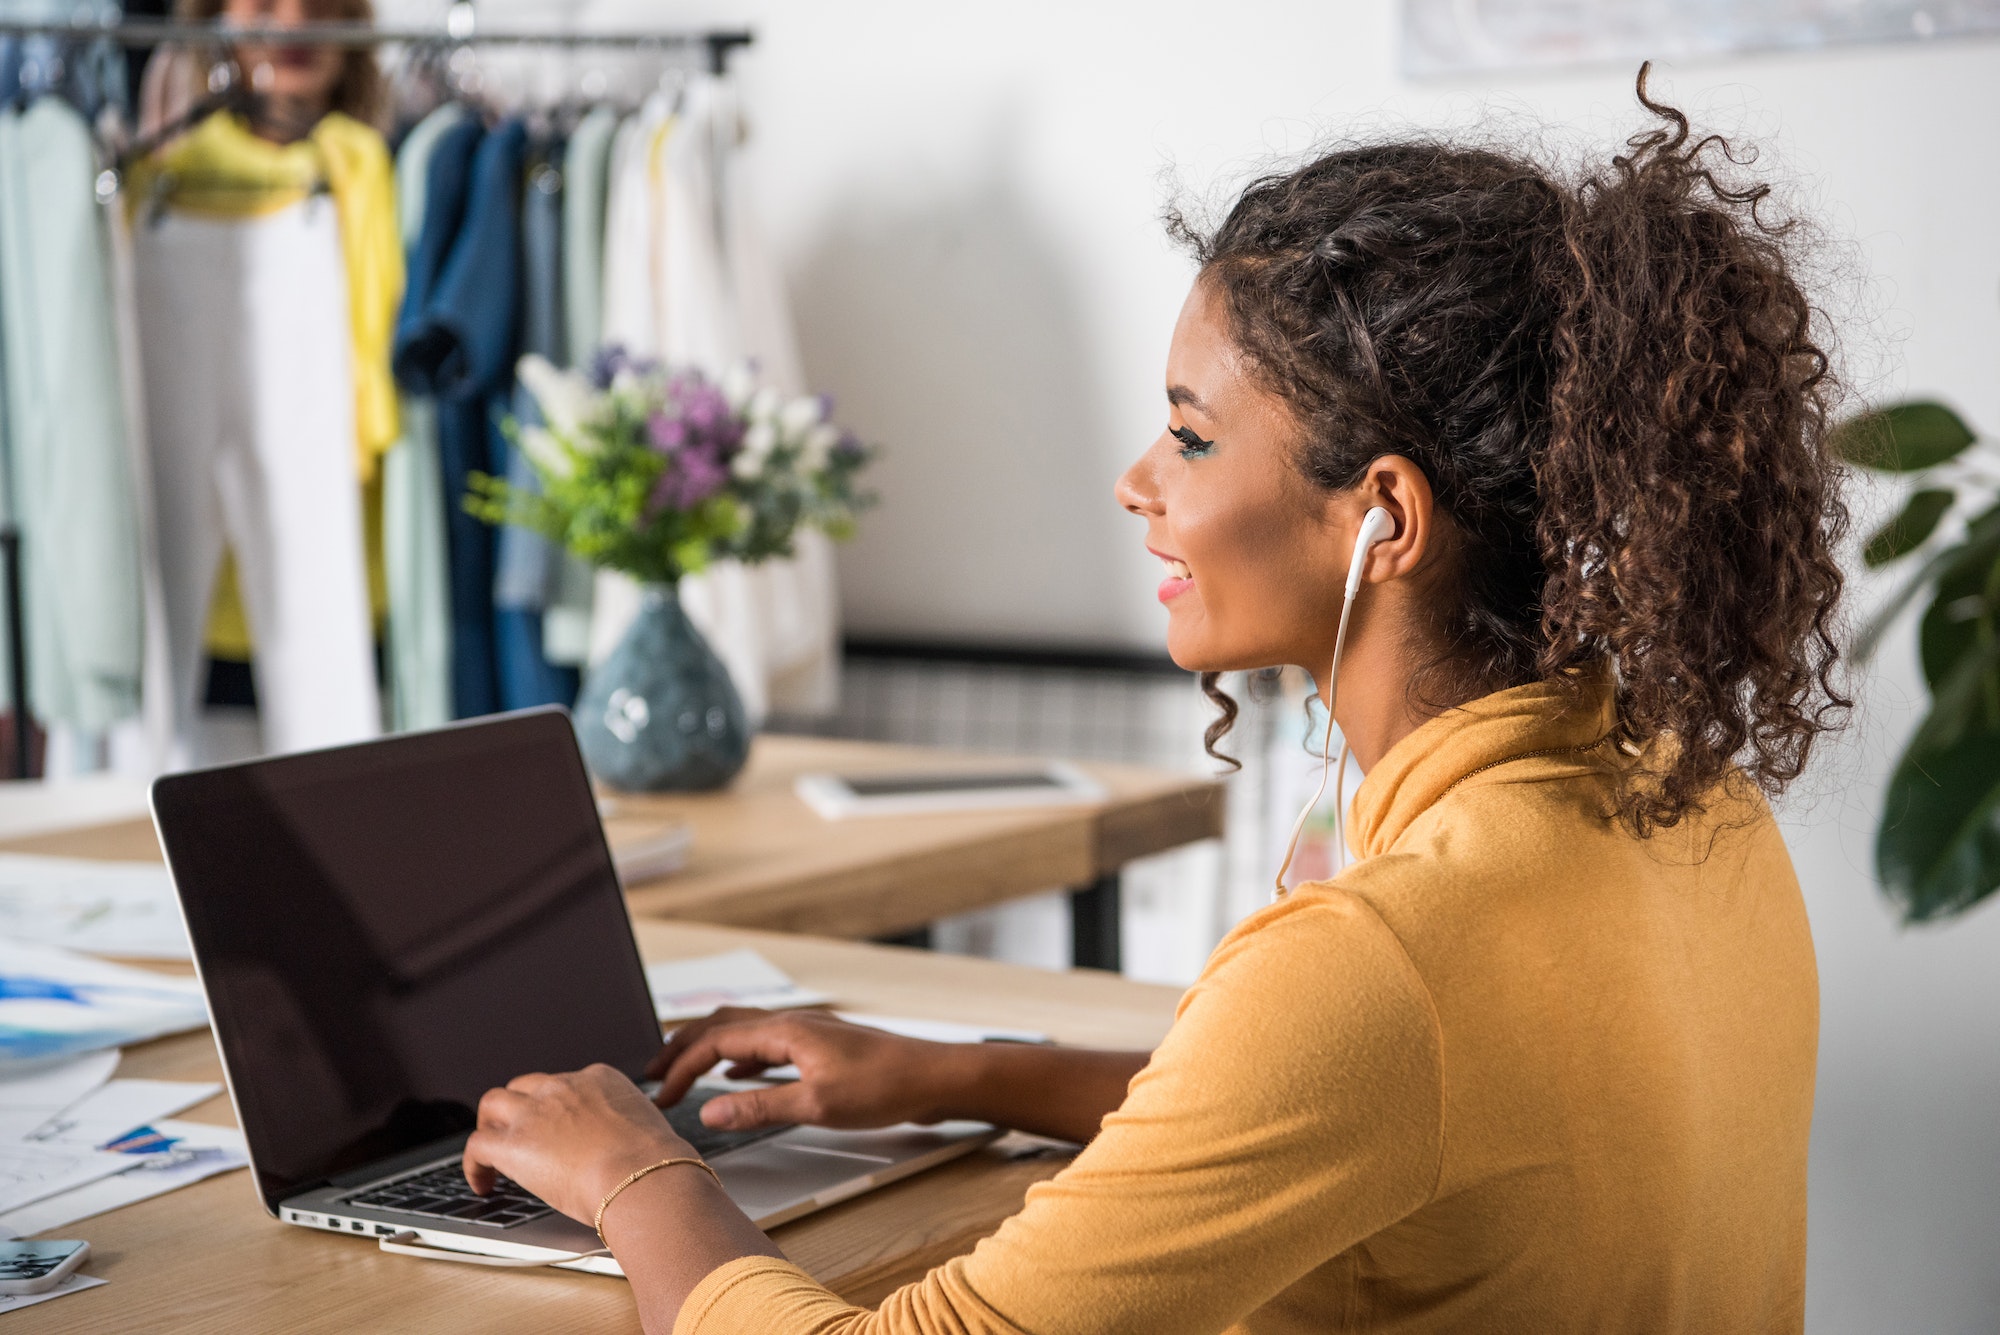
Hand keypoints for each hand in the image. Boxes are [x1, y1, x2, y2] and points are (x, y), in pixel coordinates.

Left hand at [462, 1064, 691, 1223]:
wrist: (642, 1176)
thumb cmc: (654, 1163)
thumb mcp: (647, 1128)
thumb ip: (627, 1129)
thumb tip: (627, 1148)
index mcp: (599, 1078)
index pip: (565, 1083)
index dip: (555, 1106)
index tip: (557, 1128)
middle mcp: (563, 1086)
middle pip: (525, 1086)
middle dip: (519, 1109)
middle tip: (520, 1135)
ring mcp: (535, 1112)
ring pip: (493, 1103)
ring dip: (490, 1125)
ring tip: (492, 1153)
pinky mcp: (513, 1144)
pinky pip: (477, 1145)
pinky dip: (474, 1164)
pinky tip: (482, 1183)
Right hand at [646, 1008, 954, 1131]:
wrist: (935, 1077)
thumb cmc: (887, 1087)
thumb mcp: (818, 1105)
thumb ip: (760, 1107)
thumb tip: (708, 1110)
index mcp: (787, 1031)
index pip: (715, 1041)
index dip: (680, 1067)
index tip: (659, 1095)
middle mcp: (793, 1023)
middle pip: (723, 1025)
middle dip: (683, 1046)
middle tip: (652, 1072)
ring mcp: (808, 1033)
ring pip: (744, 1031)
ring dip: (709, 1048)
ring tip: (683, 1069)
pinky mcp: (821, 1048)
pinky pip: (766, 1045)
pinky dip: (740, 1057)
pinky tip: (737, 1074)